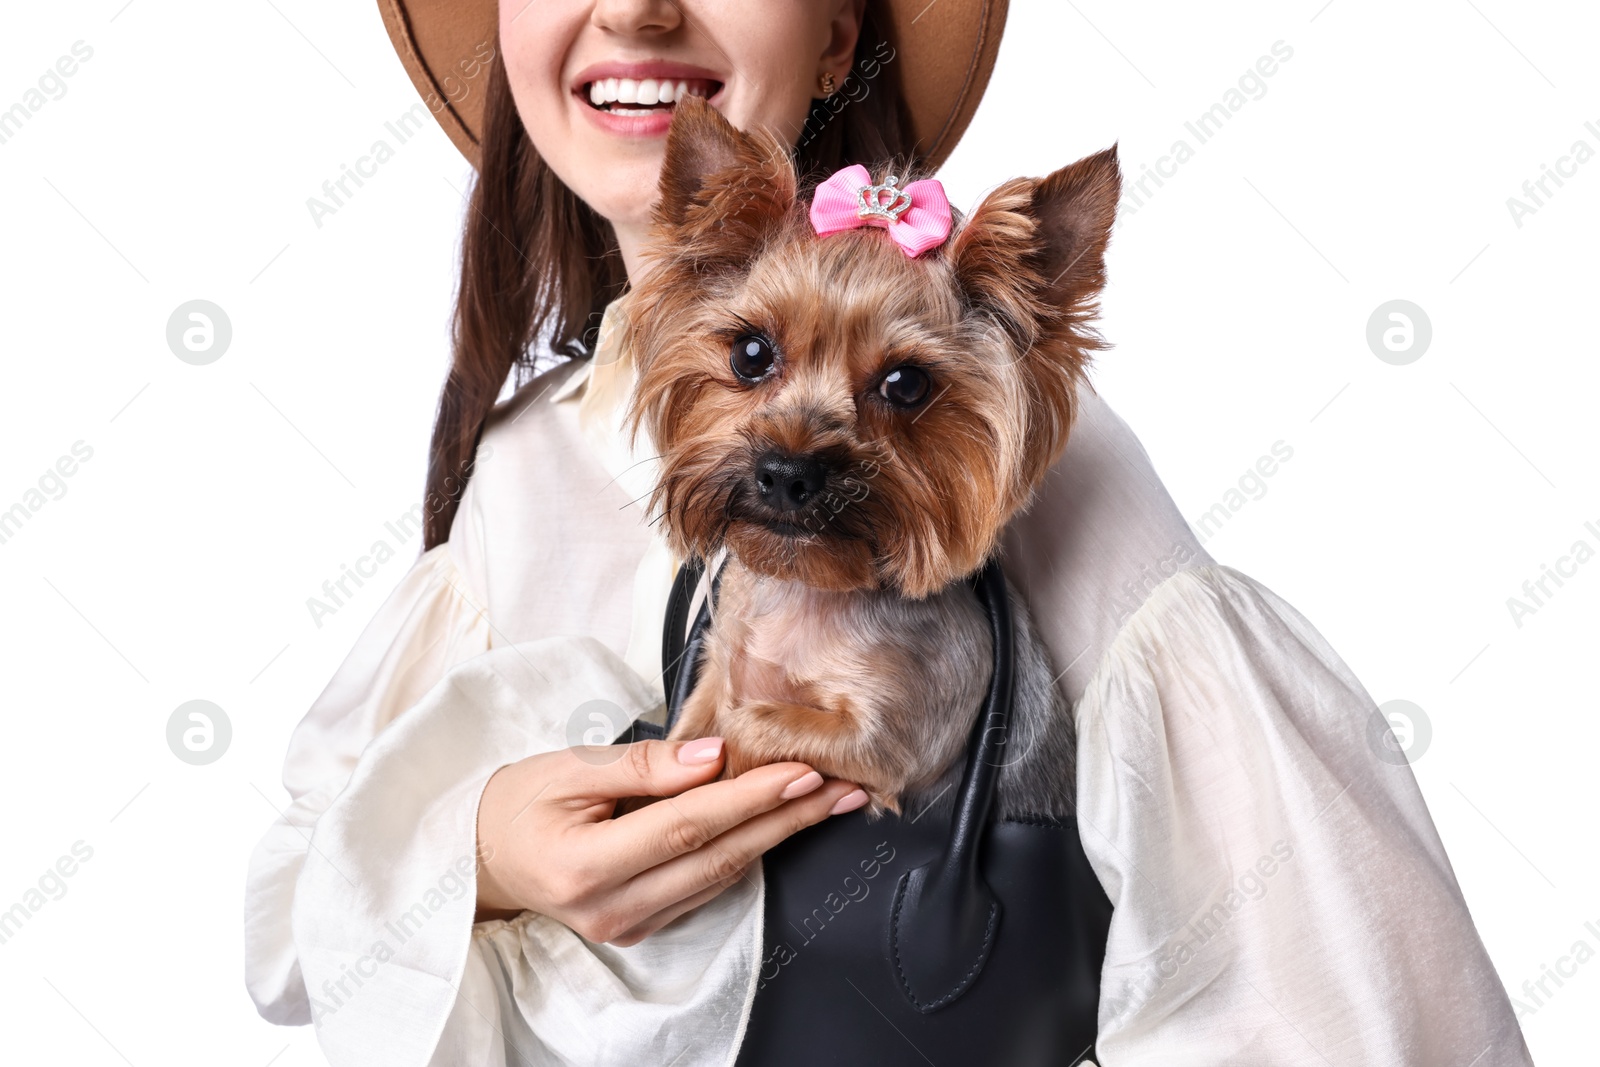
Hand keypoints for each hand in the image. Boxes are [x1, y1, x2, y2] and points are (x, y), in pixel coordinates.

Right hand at [475, 737, 867, 945]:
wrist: (481, 858)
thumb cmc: (517, 804)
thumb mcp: (568, 768)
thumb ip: (642, 765)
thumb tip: (712, 757)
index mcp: (587, 866)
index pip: (687, 826)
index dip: (750, 797)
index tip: (802, 770)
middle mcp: (613, 908)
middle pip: (719, 857)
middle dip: (788, 819)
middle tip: (844, 790)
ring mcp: (629, 927)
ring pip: (721, 876)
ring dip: (779, 836)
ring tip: (827, 802)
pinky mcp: (641, 929)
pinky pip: (705, 888)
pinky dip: (746, 853)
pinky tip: (779, 826)